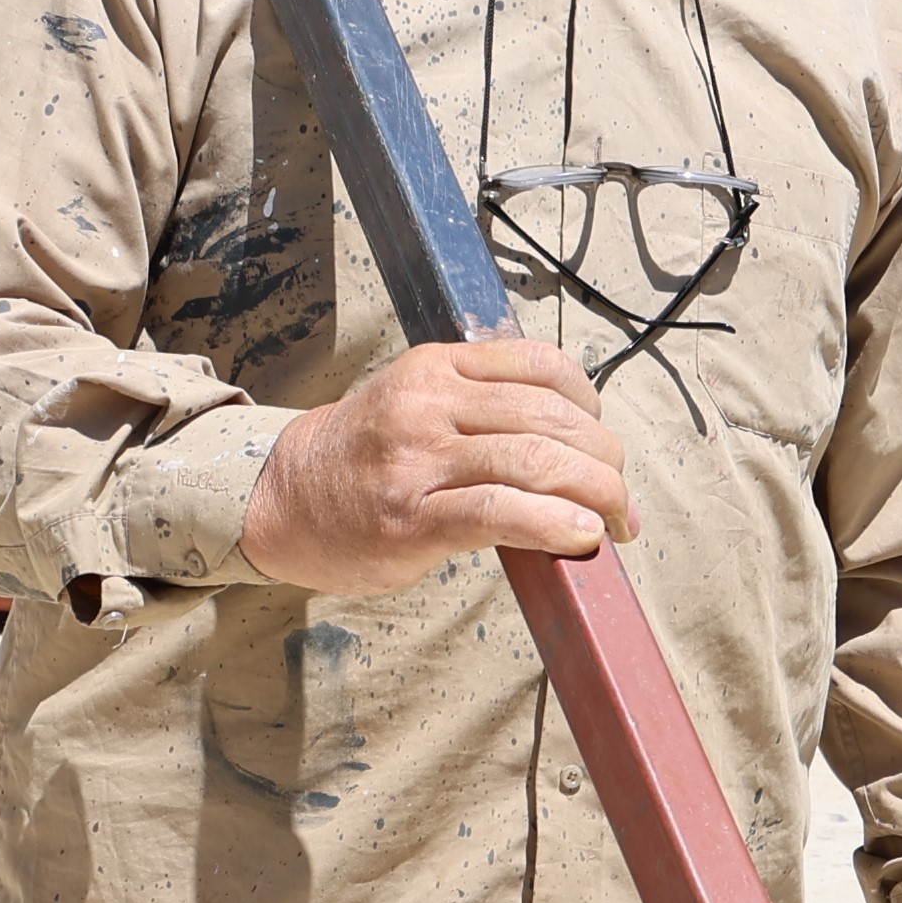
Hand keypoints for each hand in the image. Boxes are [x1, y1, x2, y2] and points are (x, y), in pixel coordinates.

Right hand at [238, 339, 635, 597]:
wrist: (280, 499)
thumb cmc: (361, 458)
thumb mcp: (414, 401)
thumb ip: (480, 404)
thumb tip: (574, 437)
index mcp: (437, 367)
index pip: (541, 365)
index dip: (591, 403)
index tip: (602, 441)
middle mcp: (428, 404)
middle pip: (550, 416)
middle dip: (605, 460)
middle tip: (621, 496)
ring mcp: (418, 460)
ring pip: (535, 461)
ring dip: (597, 495)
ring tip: (616, 522)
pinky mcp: (412, 518)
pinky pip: (500, 512)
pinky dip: (554, 523)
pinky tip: (581, 536)